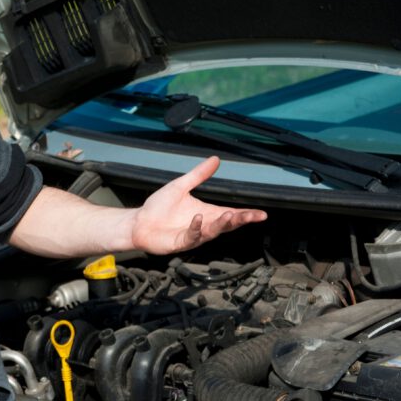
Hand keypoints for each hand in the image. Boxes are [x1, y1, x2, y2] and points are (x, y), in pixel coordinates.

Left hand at [130, 156, 266, 253]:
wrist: (139, 222)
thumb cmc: (159, 207)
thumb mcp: (180, 186)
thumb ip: (199, 175)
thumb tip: (216, 158)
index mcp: (207, 213)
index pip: (231, 213)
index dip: (246, 214)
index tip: (262, 214)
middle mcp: (203, 225)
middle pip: (227, 224)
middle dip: (240, 220)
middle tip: (254, 216)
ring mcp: (193, 235)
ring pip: (212, 232)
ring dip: (221, 224)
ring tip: (230, 215)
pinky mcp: (180, 242)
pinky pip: (191, 236)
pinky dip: (196, 228)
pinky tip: (198, 218)